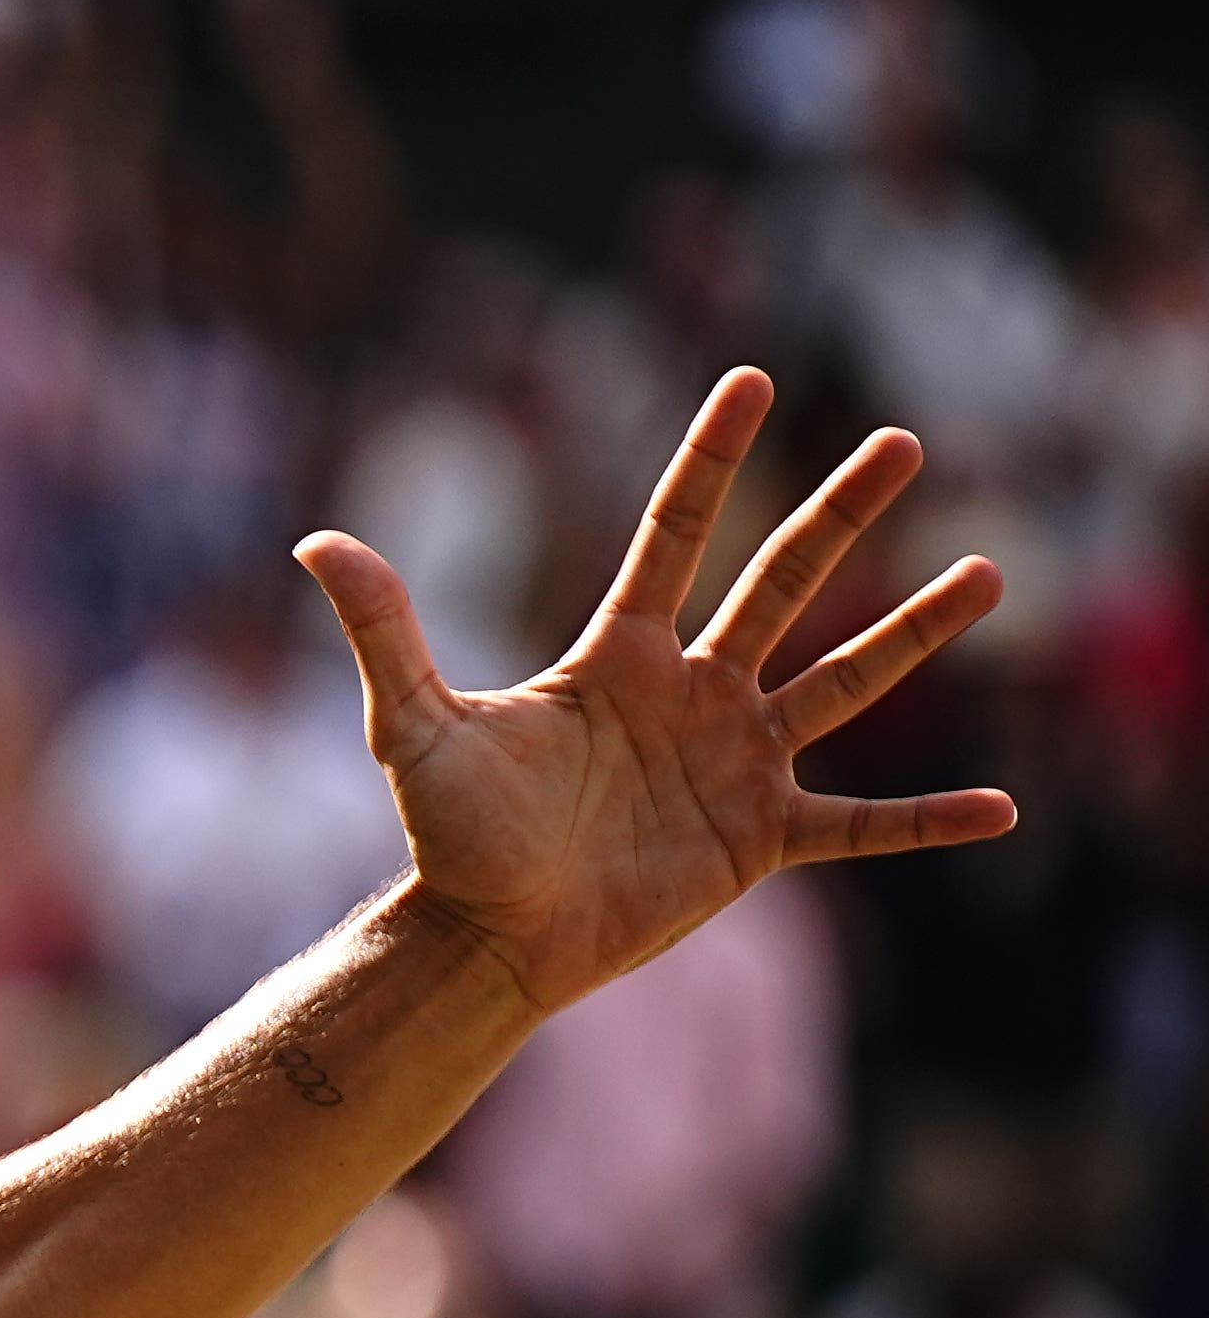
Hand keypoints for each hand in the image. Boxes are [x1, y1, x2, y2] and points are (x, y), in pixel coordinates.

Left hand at [298, 368, 1013, 1021]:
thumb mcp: (414, 727)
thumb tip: (315, 542)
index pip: (674, 535)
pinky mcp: (761, 839)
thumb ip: (384, 634)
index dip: (709, 459)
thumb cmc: (451, 836)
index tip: (750, 378)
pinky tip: (1002, 809)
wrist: (487, 938)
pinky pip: (862, 825)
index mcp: (620, 656)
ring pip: (845, 682)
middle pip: (781, 583)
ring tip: (992, 571)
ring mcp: (736, 763)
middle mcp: (693, 694)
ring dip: (915, 631)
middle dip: (840, 513)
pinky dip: (927, 820)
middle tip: (904, 441)